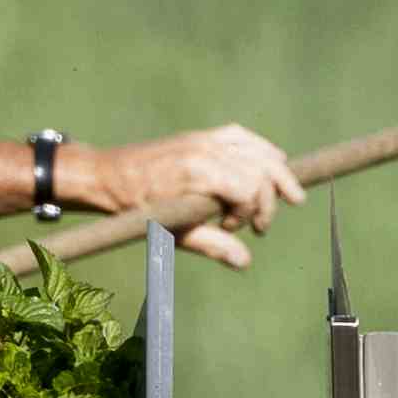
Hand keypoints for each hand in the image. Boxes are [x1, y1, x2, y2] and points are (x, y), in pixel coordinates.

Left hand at [73, 123, 301, 268]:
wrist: (107, 176)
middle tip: (261, 227)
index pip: (250, 188)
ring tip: (290, 194)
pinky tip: (273, 161)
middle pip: (261, 169)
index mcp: (198, 173)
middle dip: (269, 199)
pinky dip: (260, 149)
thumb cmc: (136, 209)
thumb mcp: (172, 232)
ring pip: (257, 149)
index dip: (250, 213)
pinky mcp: (201, 135)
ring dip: (276, 172)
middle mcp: (206, 149)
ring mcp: (205, 139)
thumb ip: (212, 245)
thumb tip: (245, 261)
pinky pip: (241, 136)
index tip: (231, 229)